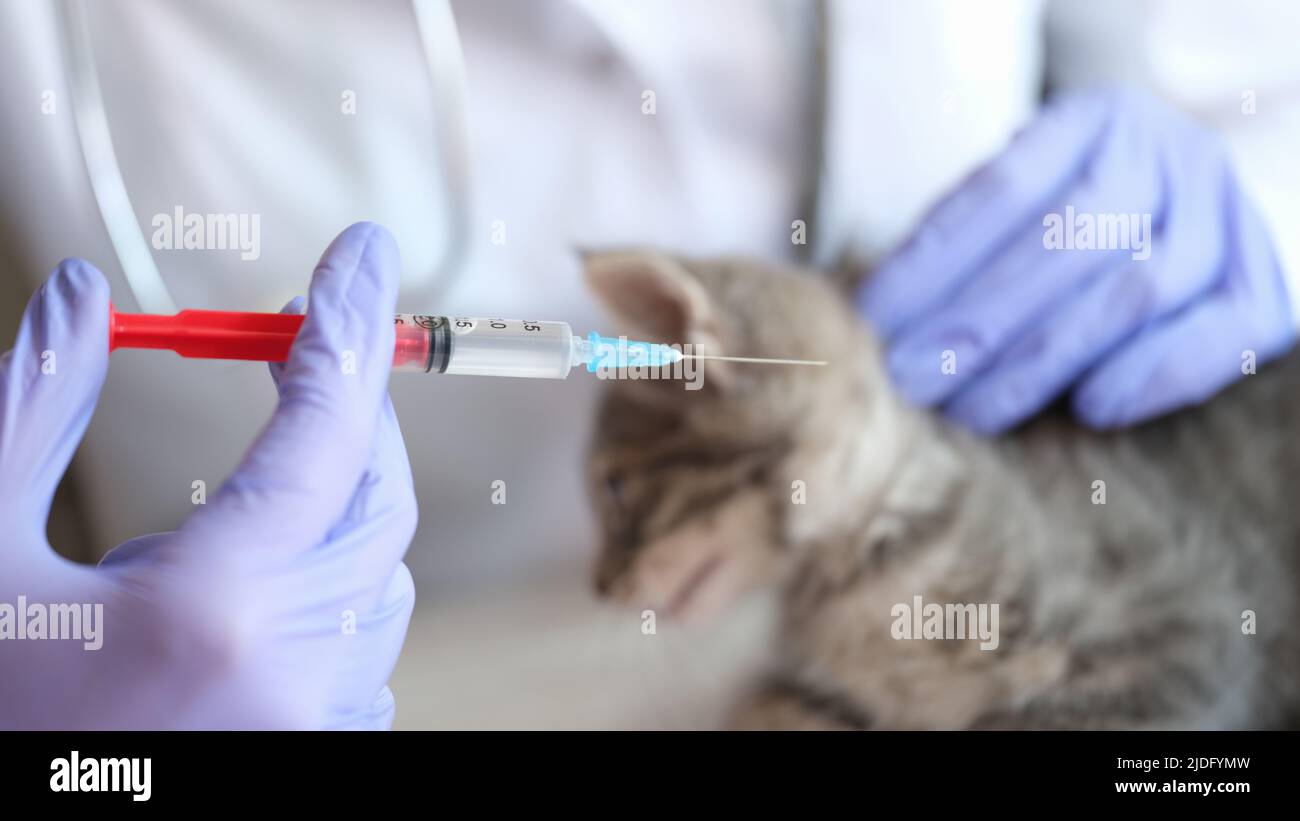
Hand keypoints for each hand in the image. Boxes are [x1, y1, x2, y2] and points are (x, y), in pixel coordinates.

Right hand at [0, 222, 416, 728]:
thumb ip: (29, 414)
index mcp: (212, 611)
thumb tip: (85, 296)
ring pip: (379, 577)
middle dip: (344, 416)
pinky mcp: (319, 759)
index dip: (346, 325)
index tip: (361, 253)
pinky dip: (329, 593)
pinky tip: (254, 594)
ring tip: (248, 491)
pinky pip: (361, 652)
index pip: (325, 429)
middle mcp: (292, 673)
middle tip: (291, 357)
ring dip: (335, 506)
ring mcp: (316, 728)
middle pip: (376, 499)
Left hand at [860, 88, 1294, 431]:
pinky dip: (1157, 374)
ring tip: (971, 414)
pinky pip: (1226, 334)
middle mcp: (1168, 152)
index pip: (1002, 189)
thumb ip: (955, 252)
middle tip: (909, 384)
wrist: (1174, 231)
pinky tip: (1092, 410)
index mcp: (1091, 120)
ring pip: (1137, 288)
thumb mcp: (1011, 215)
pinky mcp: (1264, 285)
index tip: (868, 327)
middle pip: (1069, 239)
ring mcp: (1224, 215)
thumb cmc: (1059, 236)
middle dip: (977, 322)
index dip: (931, 262)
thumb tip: (868, 323)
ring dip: (1045, 361)